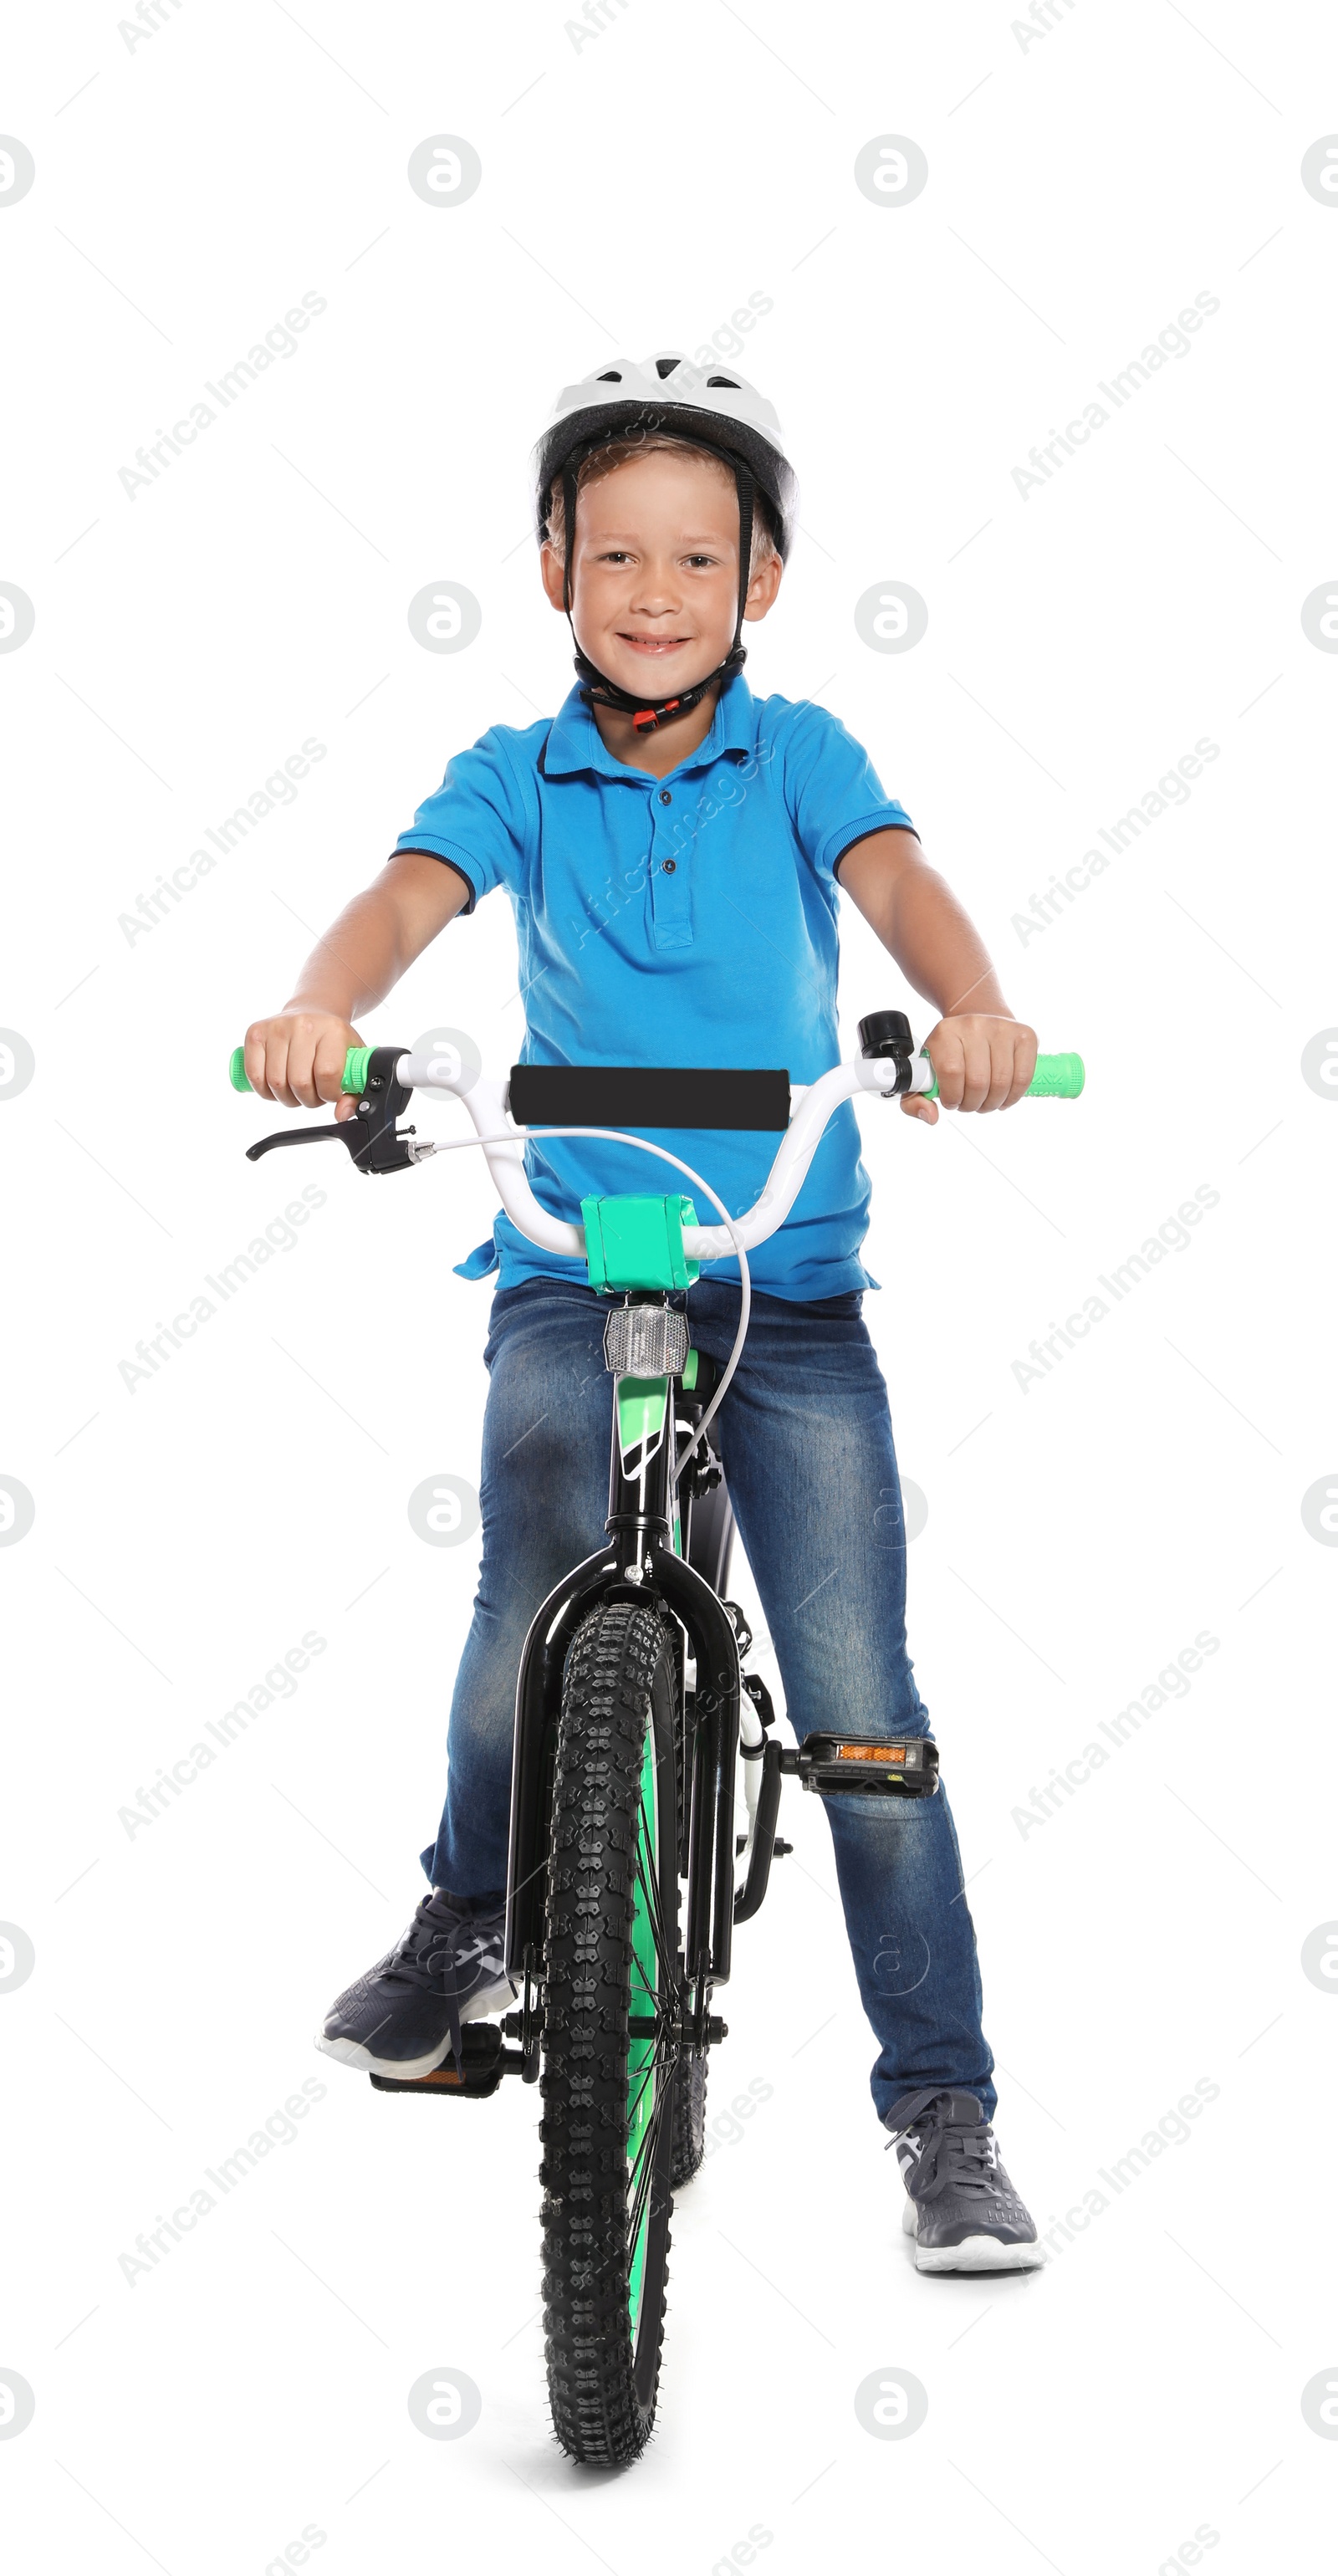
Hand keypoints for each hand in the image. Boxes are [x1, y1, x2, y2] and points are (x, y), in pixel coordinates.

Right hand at [242, 1010, 364, 1122]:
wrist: (313, 1011)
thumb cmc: (332, 1040)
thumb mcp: (353, 1060)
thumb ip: (354, 1091)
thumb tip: (342, 1114)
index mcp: (333, 1031)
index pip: (327, 1073)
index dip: (327, 1093)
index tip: (329, 1092)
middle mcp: (304, 1025)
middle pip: (299, 1082)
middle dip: (307, 1099)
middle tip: (312, 1093)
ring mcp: (277, 1027)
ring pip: (276, 1083)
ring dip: (286, 1097)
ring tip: (296, 1089)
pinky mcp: (256, 1033)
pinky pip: (254, 1075)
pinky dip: (264, 1090)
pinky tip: (277, 1086)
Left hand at [900, 1014, 1037, 1123]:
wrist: (978, 1019)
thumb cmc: (952, 1051)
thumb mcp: (926, 1070)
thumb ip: (915, 1099)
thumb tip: (931, 1116)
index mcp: (945, 1032)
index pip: (951, 1071)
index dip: (953, 1096)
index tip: (952, 1101)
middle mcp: (974, 1025)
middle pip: (978, 1081)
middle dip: (973, 1104)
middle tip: (970, 1104)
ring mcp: (1002, 1028)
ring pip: (1002, 1082)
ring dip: (993, 1103)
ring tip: (985, 1100)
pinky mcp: (1025, 1035)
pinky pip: (1023, 1077)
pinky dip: (1014, 1095)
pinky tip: (1004, 1096)